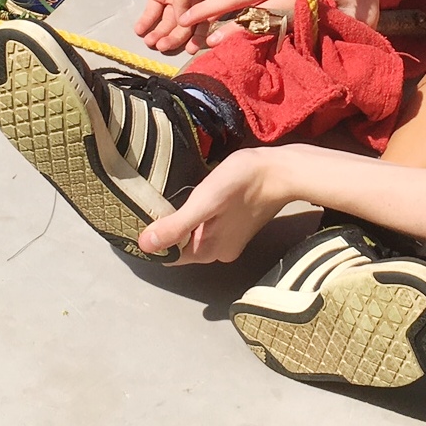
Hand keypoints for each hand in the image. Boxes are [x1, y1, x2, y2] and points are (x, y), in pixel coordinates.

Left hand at [132, 0, 214, 54]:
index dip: (197, 36)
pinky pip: (152, 12)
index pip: (202, 19)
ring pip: (167, 21)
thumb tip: (184, 23)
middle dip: (172, 37)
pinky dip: (147, 22)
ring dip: (158, 32)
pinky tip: (140, 30)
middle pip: (182, 24)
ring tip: (148, 41)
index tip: (189, 51)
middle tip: (160, 46)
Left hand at [137, 148, 289, 262]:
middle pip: (181, 246)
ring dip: (183, 220)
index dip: (154, 238)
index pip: (169, 254)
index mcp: (209, 252)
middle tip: (158, 201)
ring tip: (177, 197)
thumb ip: (176, 226)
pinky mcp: (237, 226)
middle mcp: (219, 253)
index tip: (144, 216)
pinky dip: (198, 215)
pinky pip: (207, 227)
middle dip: (169, 228)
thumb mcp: (204, 202)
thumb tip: (144, 245)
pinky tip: (199, 198)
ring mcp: (230, 240)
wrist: (281, 170)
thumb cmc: (243, 182)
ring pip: (193, 235)